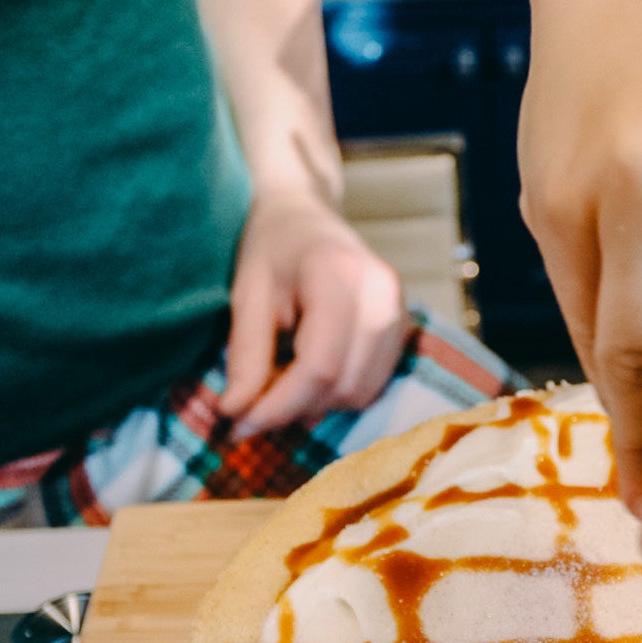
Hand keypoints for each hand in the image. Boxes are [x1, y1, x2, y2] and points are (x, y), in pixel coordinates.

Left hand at [218, 187, 407, 438]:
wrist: (305, 214)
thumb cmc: (270, 248)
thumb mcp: (247, 295)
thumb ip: (246, 356)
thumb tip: (237, 415)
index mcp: (340, 275)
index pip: (319, 366)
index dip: (279, 406)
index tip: (239, 428)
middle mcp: (382, 295)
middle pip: (344, 385)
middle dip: (294, 409)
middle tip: (250, 411)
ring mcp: (401, 311)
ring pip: (362, 392)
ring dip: (316, 404)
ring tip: (279, 386)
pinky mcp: (404, 328)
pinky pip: (373, 384)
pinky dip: (337, 393)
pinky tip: (308, 376)